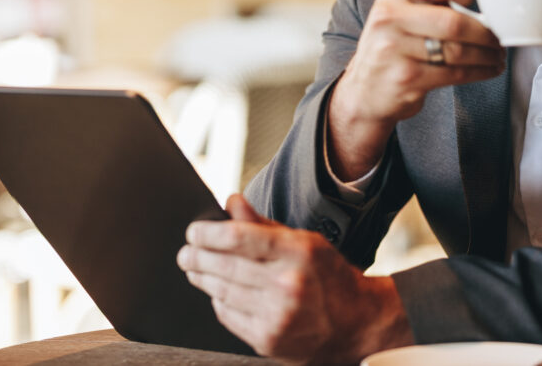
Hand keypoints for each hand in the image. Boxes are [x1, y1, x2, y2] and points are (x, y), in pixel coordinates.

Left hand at [178, 194, 412, 363]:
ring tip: (195, 269)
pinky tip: (217, 292)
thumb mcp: (304, 241)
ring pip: (223, 291)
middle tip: (185, 252)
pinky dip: (219, 302)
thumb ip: (263, 224)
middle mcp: (288, 284)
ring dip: (203, 278)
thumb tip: (231, 202)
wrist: (355, 322)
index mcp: (298, 252)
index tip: (194, 231)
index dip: (209, 233)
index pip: (239, 238)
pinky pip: (228, 316)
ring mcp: (277, 315)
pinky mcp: (268, 339)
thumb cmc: (328, 276)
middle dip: (197, 257)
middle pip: (225, 266)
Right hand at [329, 0, 503, 178]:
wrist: (366, 89)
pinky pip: (453, 73)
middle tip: (500, 38)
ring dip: (487, 55)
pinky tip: (488, 69)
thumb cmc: (398, 38)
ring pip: (456, 50)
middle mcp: (389, 14)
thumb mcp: (413, 1)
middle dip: (486, 33)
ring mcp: (393, 48)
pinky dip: (479, 72)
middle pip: (454, 21)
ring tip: (497, 55)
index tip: (491, 3)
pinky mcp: (404, 78)